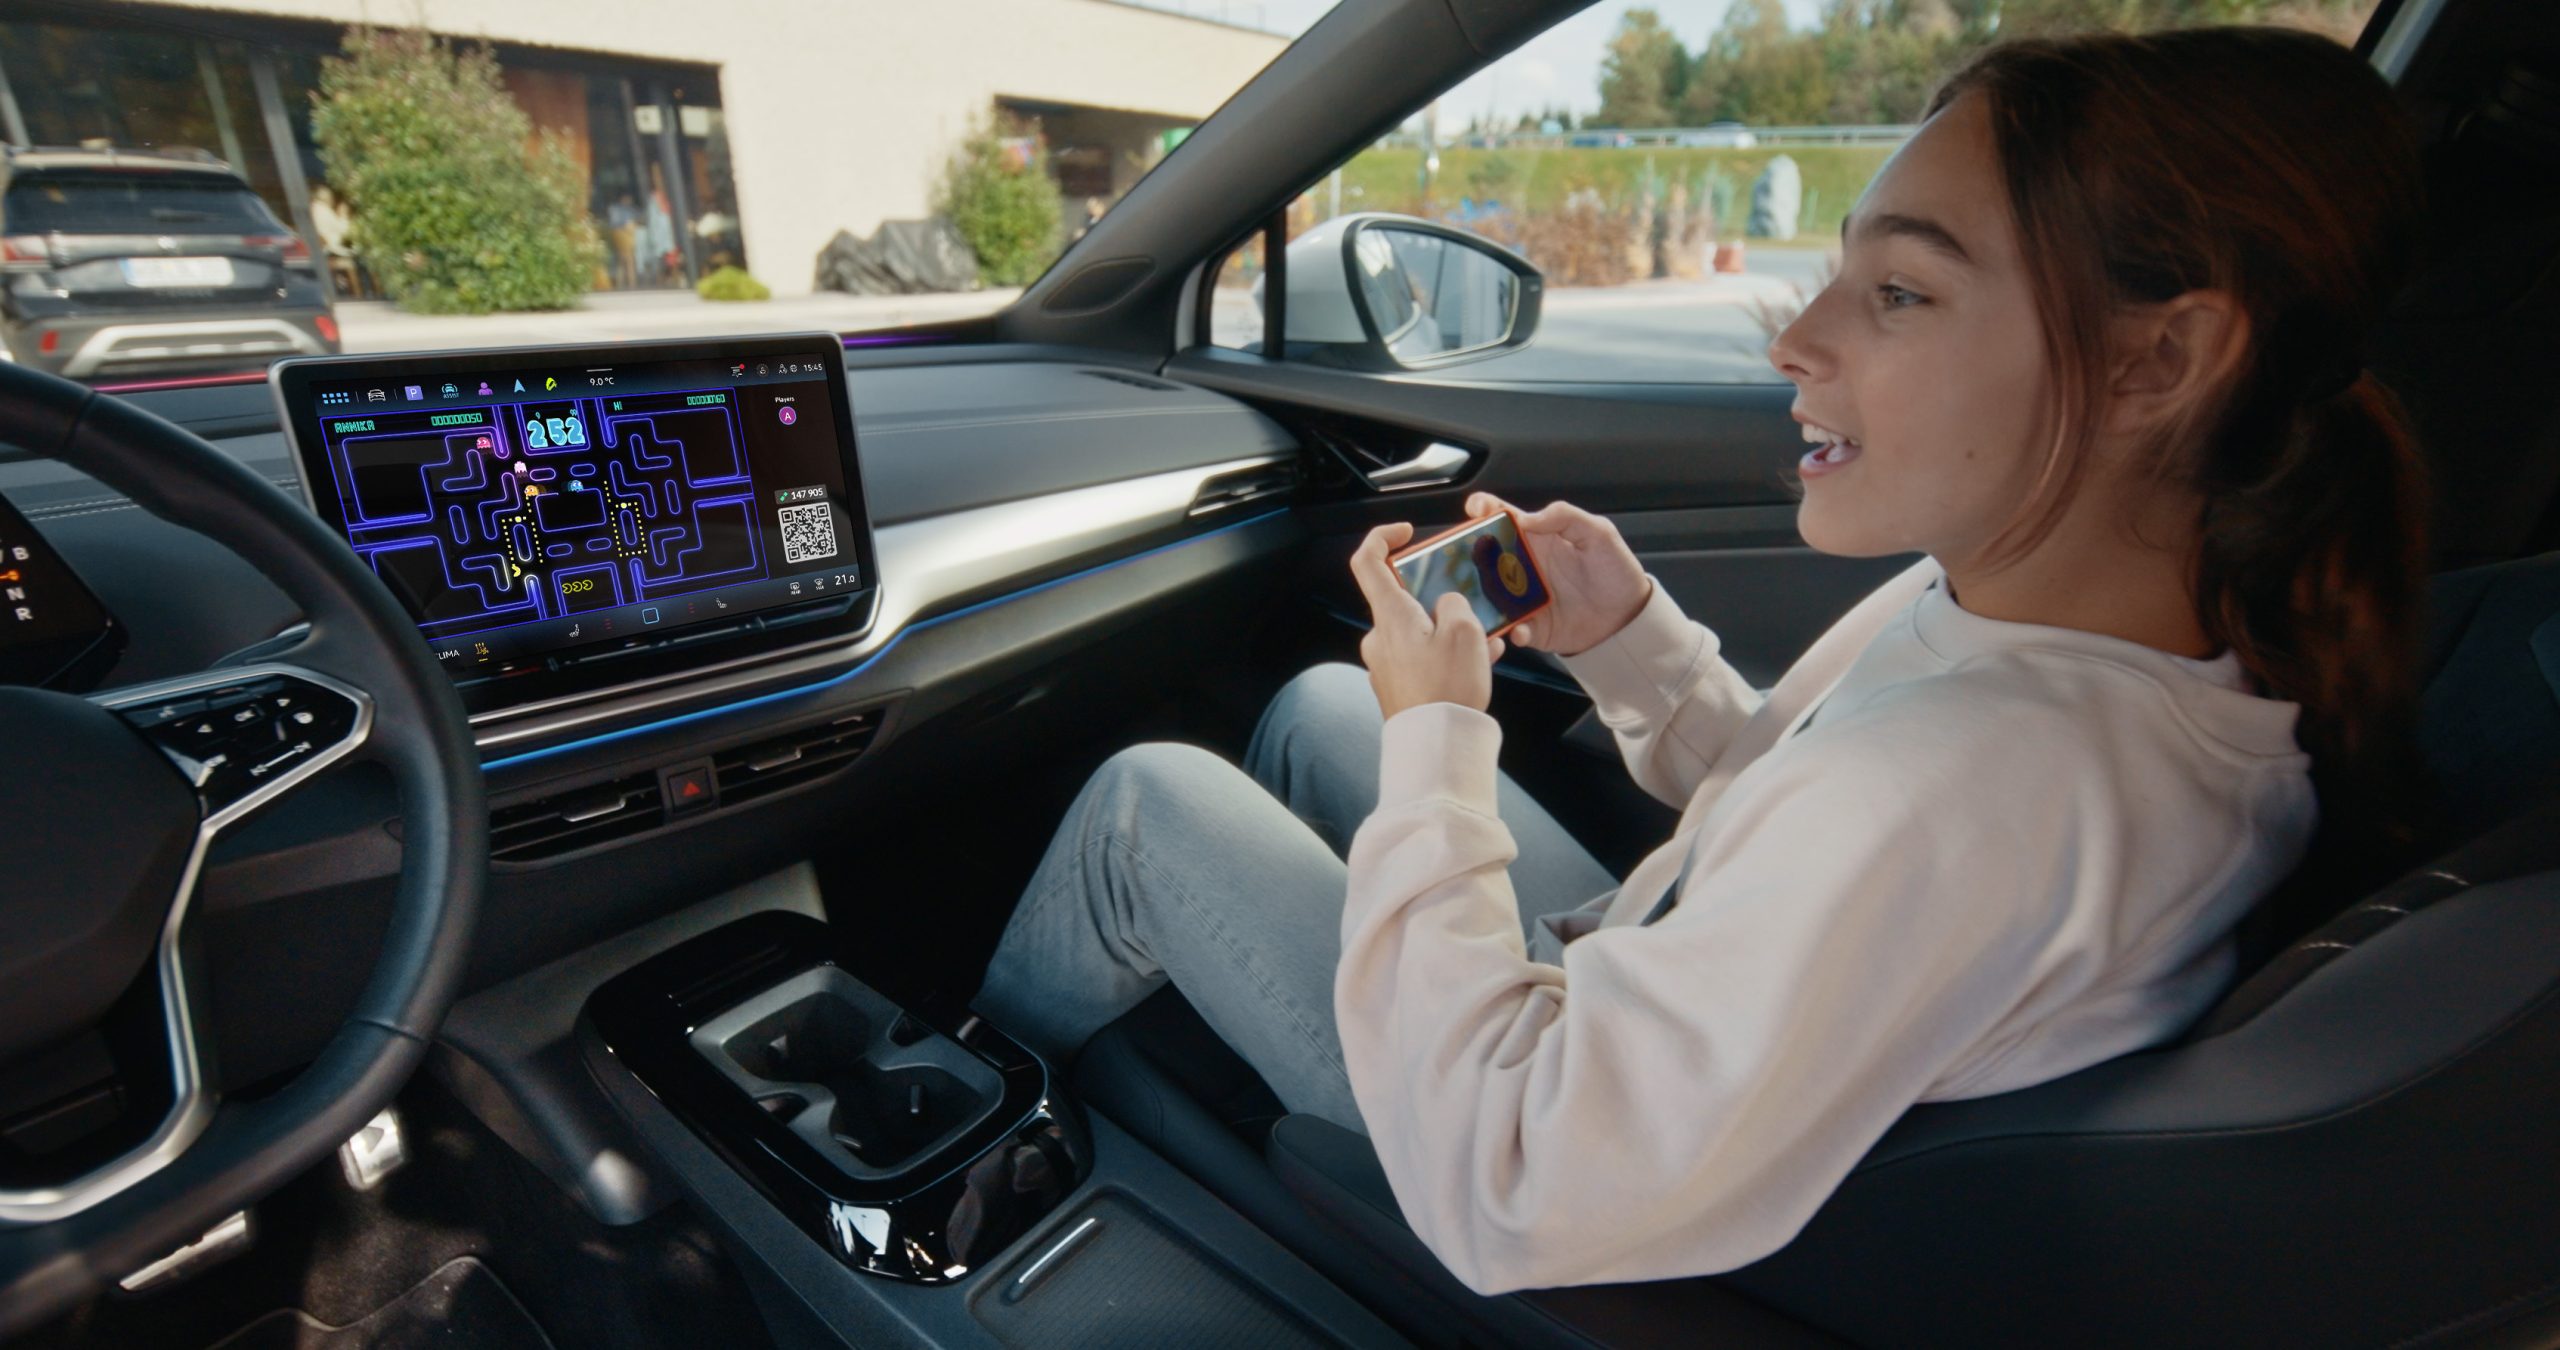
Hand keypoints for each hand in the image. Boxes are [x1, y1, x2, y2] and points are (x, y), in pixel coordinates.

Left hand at [1349, 522, 1505, 719]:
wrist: (1437, 744)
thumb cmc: (1447, 688)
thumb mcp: (1465, 631)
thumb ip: (1455, 603)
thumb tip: (1447, 604)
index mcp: (1390, 615)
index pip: (1367, 561)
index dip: (1382, 537)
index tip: (1405, 532)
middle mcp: (1380, 638)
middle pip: (1404, 600)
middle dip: (1440, 600)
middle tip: (1471, 609)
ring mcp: (1386, 665)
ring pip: (1420, 632)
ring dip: (1451, 632)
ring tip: (1486, 644)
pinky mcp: (1397, 688)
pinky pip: (1423, 659)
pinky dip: (1448, 656)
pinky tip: (1479, 665)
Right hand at [1463, 493, 1649, 655]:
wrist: (1630, 615)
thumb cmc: (1615, 569)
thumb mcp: (1598, 532)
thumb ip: (1564, 516)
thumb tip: (1526, 517)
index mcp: (1537, 538)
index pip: (1504, 519)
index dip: (1485, 509)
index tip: (1476, 508)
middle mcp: (1523, 567)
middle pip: (1486, 557)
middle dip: (1469, 554)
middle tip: (1466, 556)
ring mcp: (1524, 598)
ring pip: (1489, 595)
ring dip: (1480, 597)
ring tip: (1478, 598)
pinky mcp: (1532, 627)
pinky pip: (1512, 628)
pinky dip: (1511, 630)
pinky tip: (1520, 628)